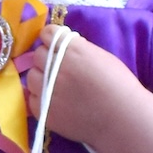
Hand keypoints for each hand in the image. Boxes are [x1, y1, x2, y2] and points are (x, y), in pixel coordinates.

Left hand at [24, 33, 142, 152]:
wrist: (121, 119)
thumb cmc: (119, 86)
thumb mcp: (101, 57)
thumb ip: (79, 49)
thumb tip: (64, 48)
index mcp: (72, 49)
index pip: (48, 33)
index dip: (52, 38)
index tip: (56, 45)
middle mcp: (55, 66)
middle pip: (37, 54)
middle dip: (47, 58)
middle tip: (58, 67)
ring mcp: (47, 89)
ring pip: (31, 76)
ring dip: (40, 77)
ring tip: (54, 85)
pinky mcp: (43, 110)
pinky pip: (32, 98)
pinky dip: (40, 97)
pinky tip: (53, 101)